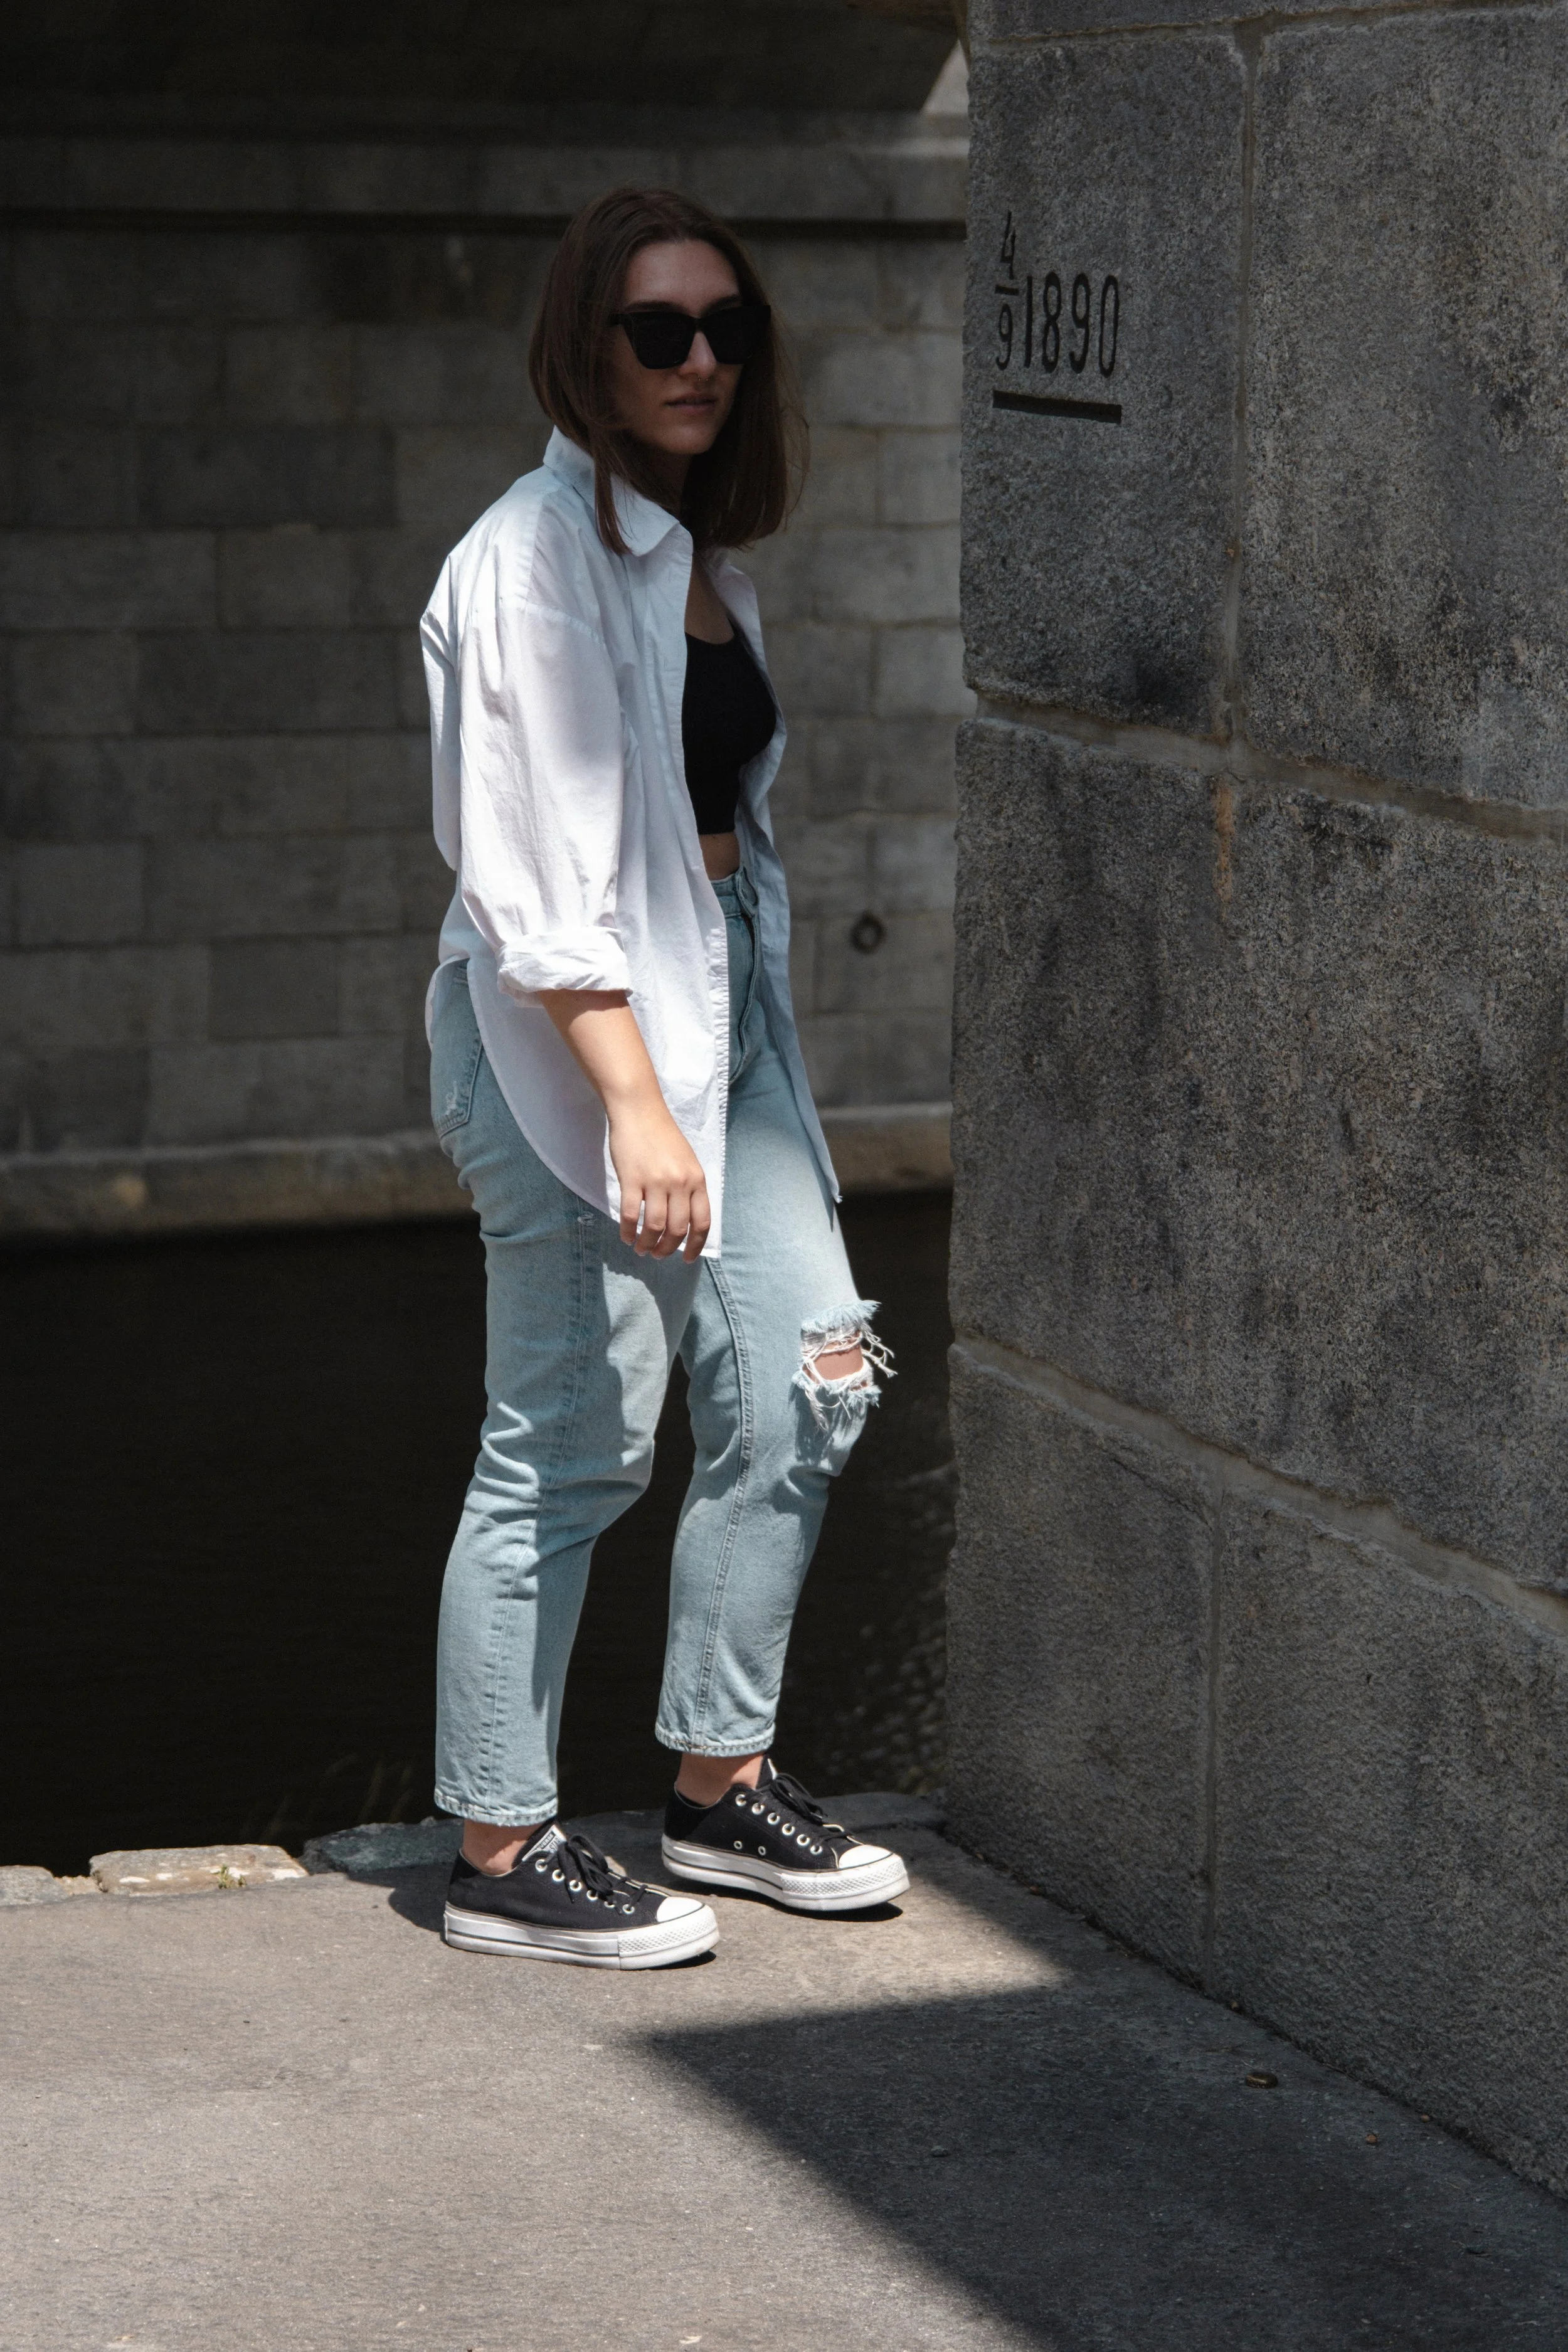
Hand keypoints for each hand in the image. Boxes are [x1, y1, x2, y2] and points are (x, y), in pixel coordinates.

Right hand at [536, 989, 710, 1259]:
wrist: (639, 1109)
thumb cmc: (662, 1135)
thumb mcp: (686, 1160)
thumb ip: (689, 1187)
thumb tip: (685, 1220)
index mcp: (697, 1179)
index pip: (702, 1222)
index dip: (695, 1246)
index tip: (686, 1258)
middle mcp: (680, 1183)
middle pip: (677, 1230)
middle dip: (668, 1249)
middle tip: (657, 1255)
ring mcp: (656, 1182)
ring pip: (654, 1227)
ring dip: (647, 1244)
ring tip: (641, 1249)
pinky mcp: (632, 1179)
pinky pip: (631, 1215)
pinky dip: (628, 1231)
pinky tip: (626, 1236)